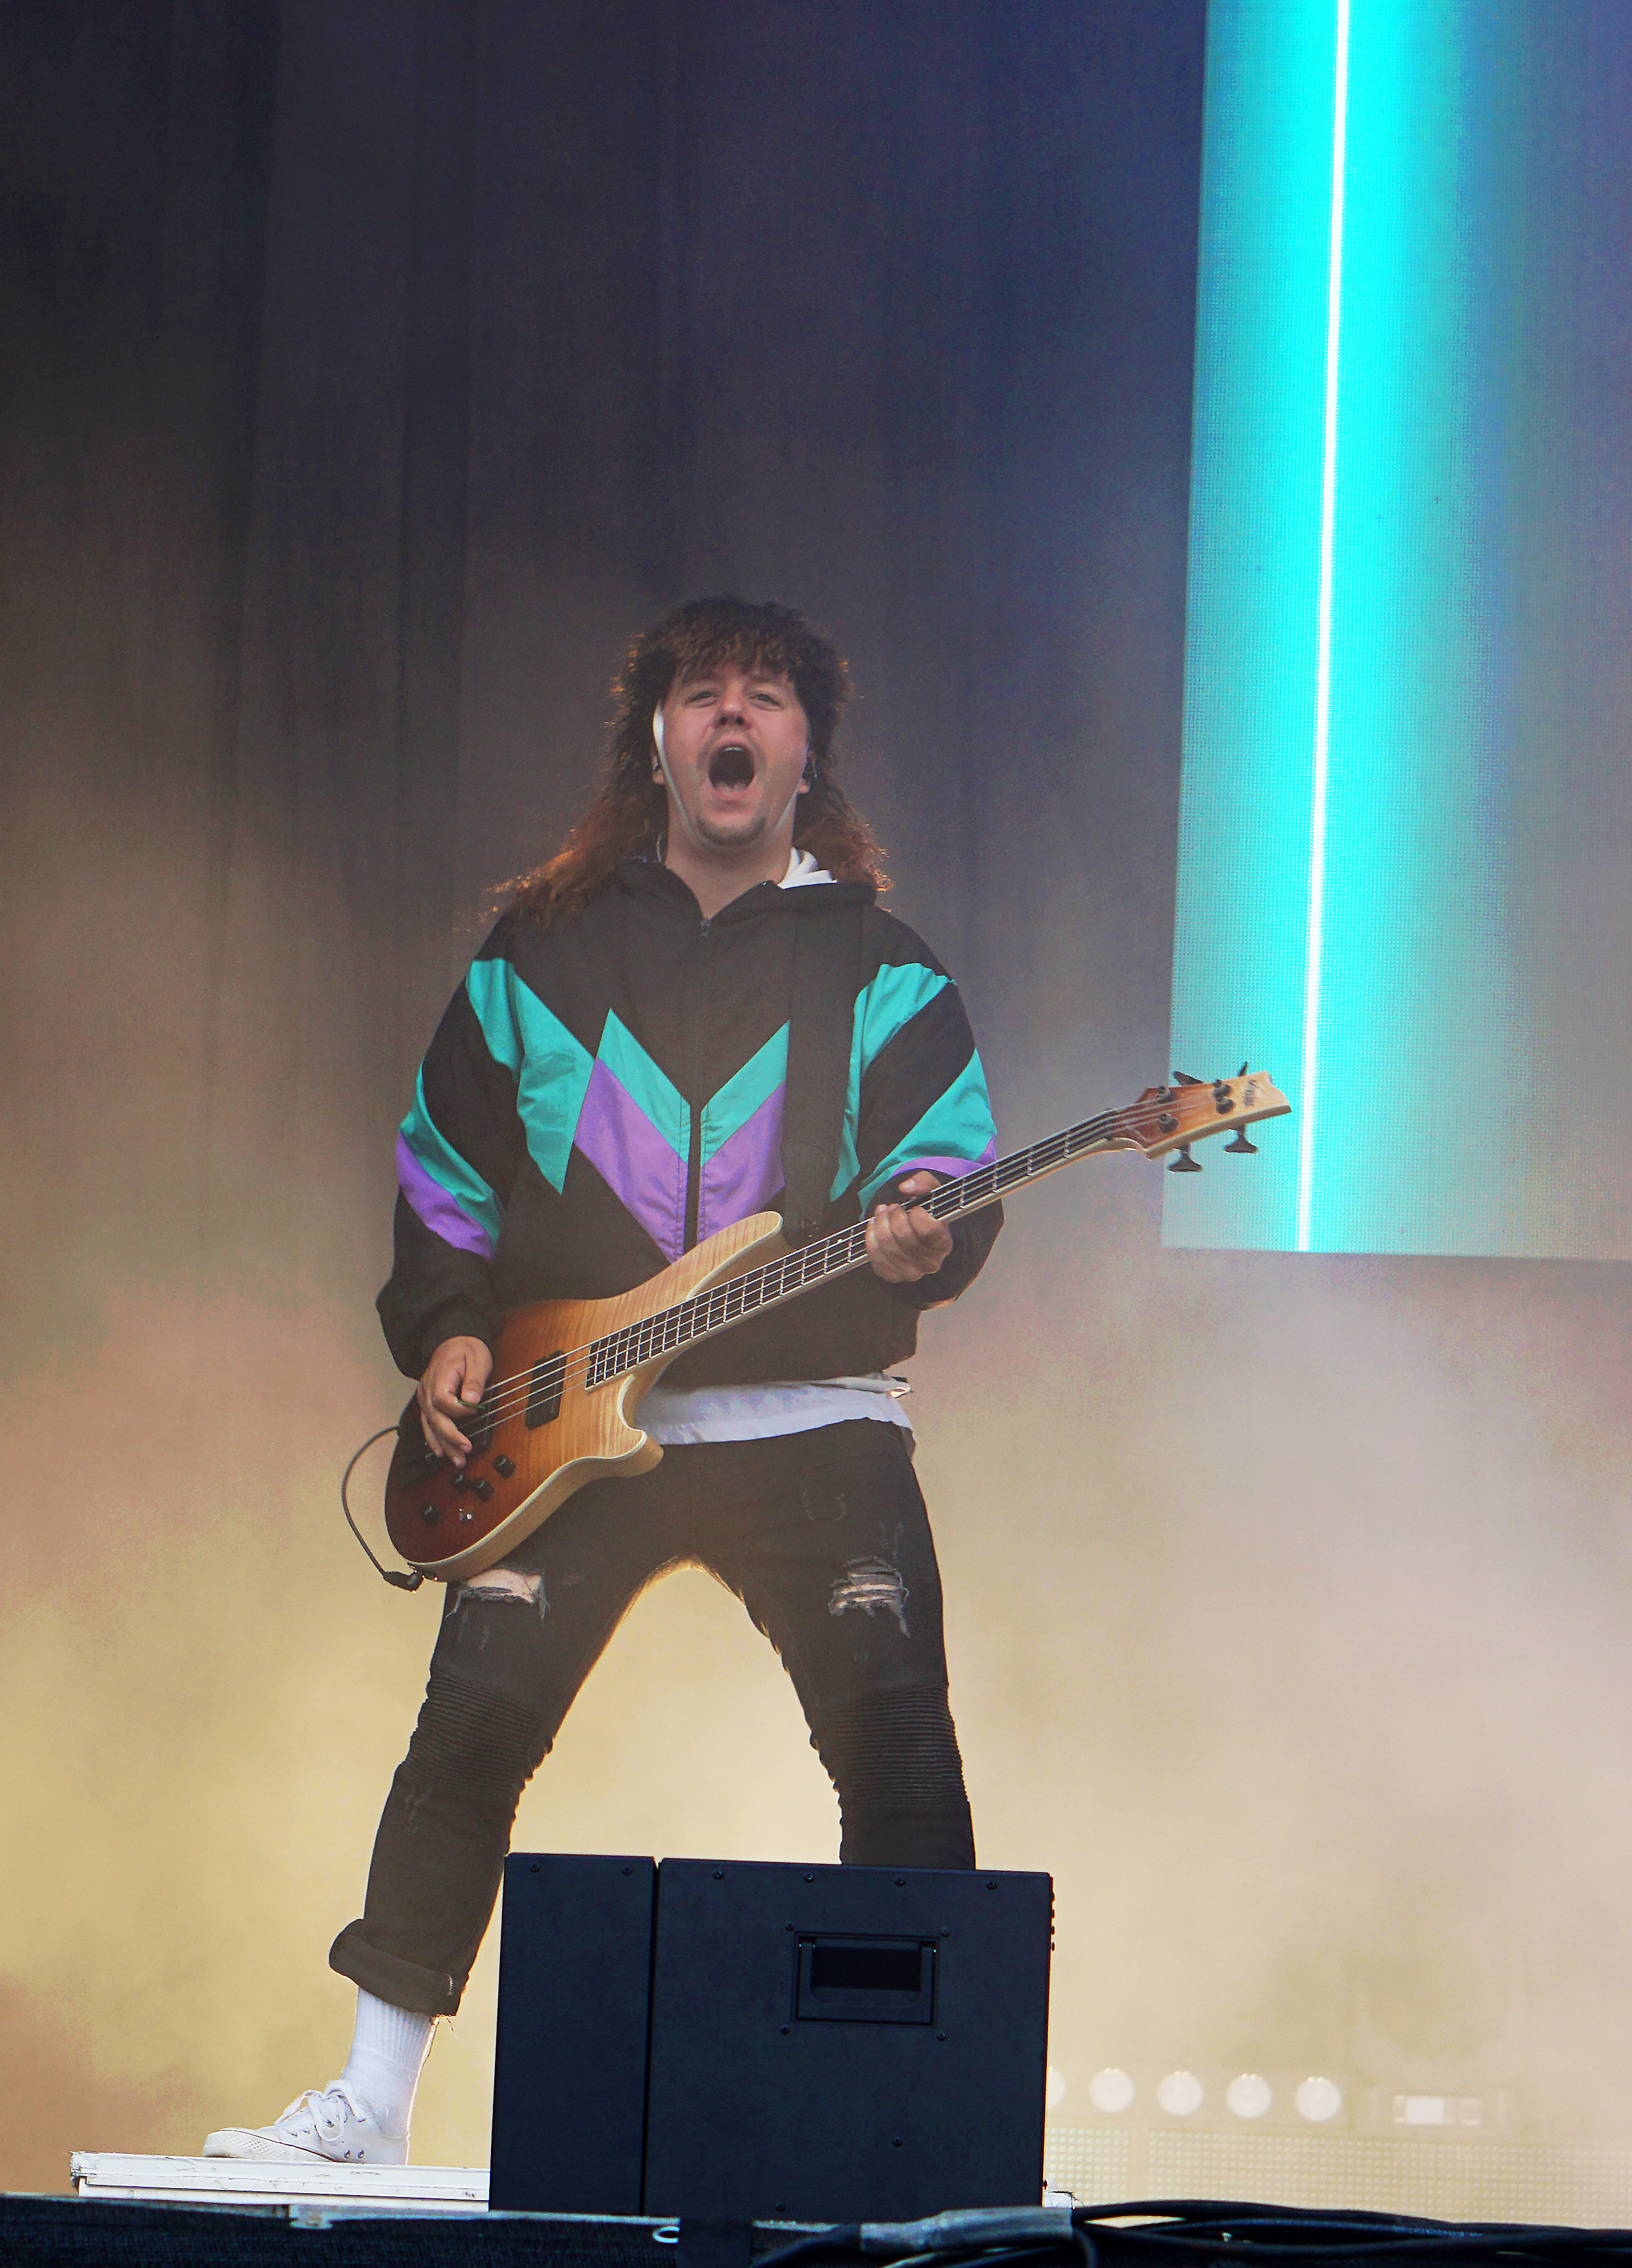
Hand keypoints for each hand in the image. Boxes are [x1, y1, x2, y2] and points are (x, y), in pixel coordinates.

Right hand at [417, 1335, 492, 1464]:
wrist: (454, 1341)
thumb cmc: (466, 1349)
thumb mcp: (477, 1358)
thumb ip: (474, 1380)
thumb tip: (471, 1400)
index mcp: (439, 1377)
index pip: (443, 1401)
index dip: (458, 1410)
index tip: (473, 1410)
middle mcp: (427, 1389)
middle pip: (435, 1418)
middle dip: (450, 1437)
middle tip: (465, 1450)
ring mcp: (425, 1397)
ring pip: (431, 1425)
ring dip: (444, 1444)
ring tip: (457, 1459)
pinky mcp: (428, 1403)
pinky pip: (427, 1423)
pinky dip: (433, 1438)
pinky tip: (440, 1451)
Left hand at [866, 1170, 952, 1282]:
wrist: (921, 1236)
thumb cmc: (929, 1214)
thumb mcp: (933, 1193)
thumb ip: (924, 1183)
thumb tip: (905, 1188)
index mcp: (944, 1244)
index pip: (929, 1230)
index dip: (917, 1214)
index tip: (915, 1208)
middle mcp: (930, 1263)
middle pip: (903, 1235)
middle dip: (894, 1214)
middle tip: (894, 1207)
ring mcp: (911, 1272)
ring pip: (886, 1244)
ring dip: (880, 1222)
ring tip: (884, 1213)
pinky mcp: (892, 1275)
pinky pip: (874, 1255)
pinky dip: (871, 1236)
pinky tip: (876, 1226)